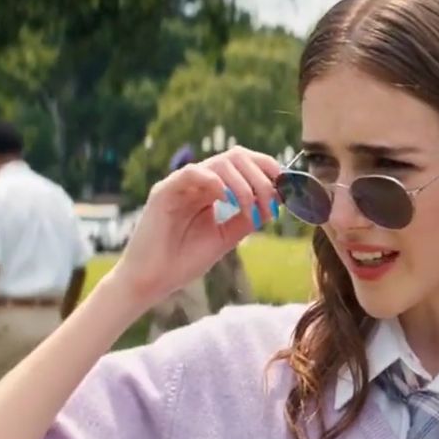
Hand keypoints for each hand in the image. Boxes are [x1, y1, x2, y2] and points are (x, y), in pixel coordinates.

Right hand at [109, 147, 280, 308]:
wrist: (152, 281)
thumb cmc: (184, 261)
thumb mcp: (225, 238)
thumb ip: (246, 219)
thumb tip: (274, 204)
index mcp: (213, 190)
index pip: (244, 164)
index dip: (268, 170)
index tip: (286, 191)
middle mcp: (198, 182)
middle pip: (237, 157)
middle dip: (261, 177)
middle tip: (271, 203)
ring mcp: (181, 184)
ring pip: (220, 163)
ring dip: (244, 185)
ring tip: (250, 209)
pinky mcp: (164, 191)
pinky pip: (192, 173)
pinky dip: (214, 182)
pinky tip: (226, 200)